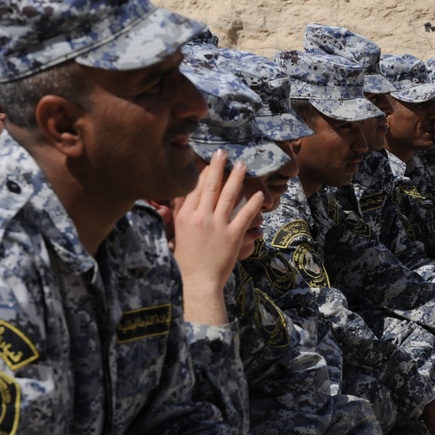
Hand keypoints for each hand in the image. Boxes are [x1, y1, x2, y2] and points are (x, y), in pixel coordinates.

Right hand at [173, 151, 263, 323]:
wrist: (197, 281)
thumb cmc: (185, 260)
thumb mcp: (176, 233)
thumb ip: (178, 213)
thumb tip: (178, 196)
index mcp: (184, 216)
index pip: (193, 188)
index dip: (202, 172)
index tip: (208, 161)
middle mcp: (200, 217)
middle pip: (210, 186)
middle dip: (218, 167)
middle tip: (224, 153)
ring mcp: (217, 225)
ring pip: (228, 196)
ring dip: (236, 179)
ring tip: (242, 166)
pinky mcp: (232, 235)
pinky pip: (244, 215)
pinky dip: (252, 203)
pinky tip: (258, 193)